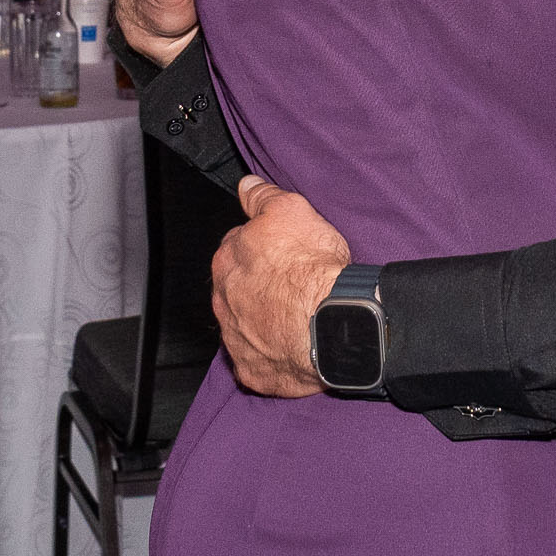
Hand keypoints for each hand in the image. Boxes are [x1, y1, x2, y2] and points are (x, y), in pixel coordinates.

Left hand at [211, 176, 351, 396]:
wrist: (331, 322)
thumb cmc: (313, 269)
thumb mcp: (291, 211)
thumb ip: (263, 197)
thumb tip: (246, 185)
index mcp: (229, 260)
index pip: (236, 248)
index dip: (262, 249)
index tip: (282, 253)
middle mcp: (224, 300)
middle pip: (236, 287)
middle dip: (258, 285)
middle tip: (291, 284)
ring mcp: (235, 338)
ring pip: (244, 325)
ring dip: (262, 320)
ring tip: (295, 316)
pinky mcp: (252, 369)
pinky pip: (257, 361)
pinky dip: (271, 355)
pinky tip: (292, 346)